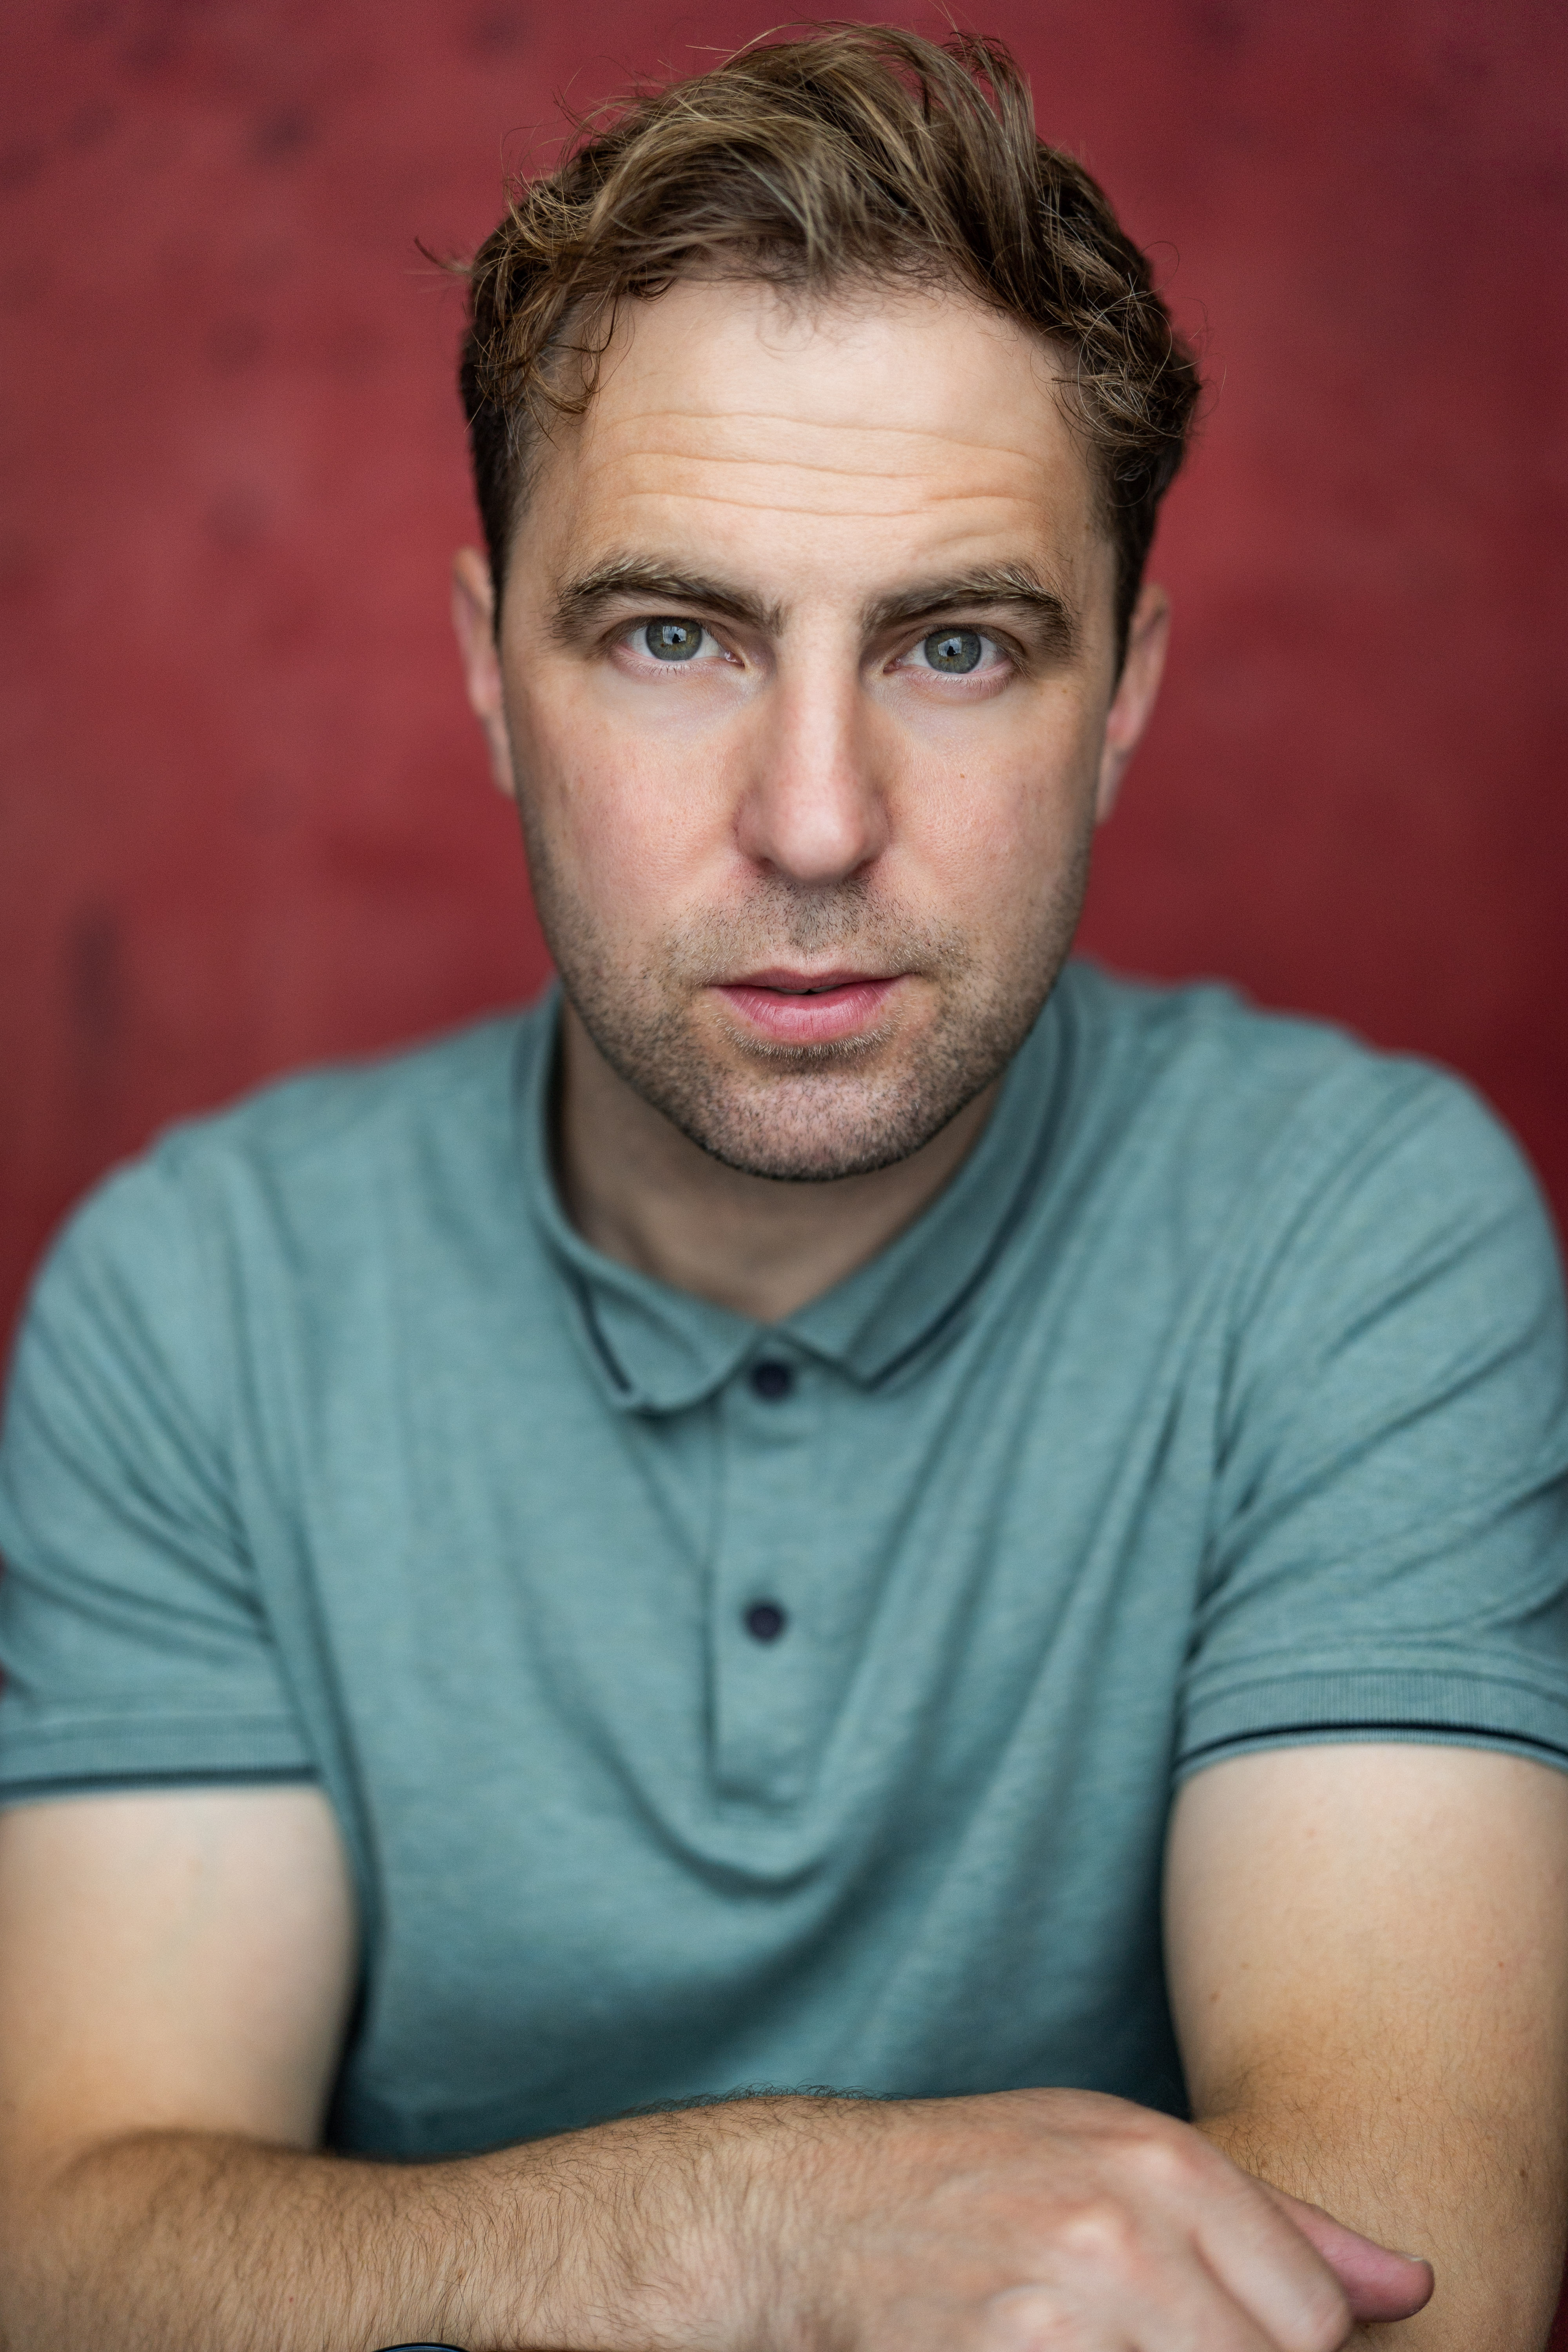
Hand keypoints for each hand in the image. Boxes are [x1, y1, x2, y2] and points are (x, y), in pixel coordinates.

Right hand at [725, 2088, 1430, 2351]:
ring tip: (1107, 2345)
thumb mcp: (1122, 2151)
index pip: (1313, 2322)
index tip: (1230, 2339)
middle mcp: (1123, 2236)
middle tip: (1156, 2343)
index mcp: (1163, 2168)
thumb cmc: (977, 2176)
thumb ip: (1276, 2221)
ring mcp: (1061, 2318)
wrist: (813, 2211)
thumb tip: (1409, 2287)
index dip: (1287, 2349)